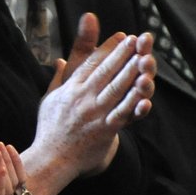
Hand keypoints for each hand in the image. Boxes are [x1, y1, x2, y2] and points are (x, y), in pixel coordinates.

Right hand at [32, 20, 155, 181]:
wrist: (50, 159)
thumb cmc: (49, 130)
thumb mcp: (49, 99)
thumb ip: (58, 79)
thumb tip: (59, 60)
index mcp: (70, 89)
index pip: (91, 63)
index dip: (107, 48)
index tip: (121, 36)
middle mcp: (82, 98)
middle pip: (106, 71)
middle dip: (123, 53)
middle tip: (139, 38)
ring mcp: (94, 113)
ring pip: (117, 88)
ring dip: (132, 72)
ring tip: (146, 58)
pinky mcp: (104, 130)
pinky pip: (123, 113)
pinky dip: (135, 103)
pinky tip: (146, 93)